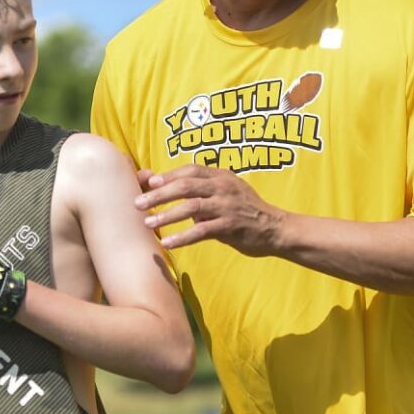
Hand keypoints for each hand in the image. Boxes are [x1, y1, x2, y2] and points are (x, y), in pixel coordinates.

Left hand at [136, 165, 287, 255]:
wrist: (276, 228)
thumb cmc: (244, 211)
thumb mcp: (224, 192)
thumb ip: (197, 190)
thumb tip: (162, 186)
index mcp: (221, 176)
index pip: (189, 171)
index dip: (167, 176)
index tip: (147, 183)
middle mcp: (223, 187)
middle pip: (186, 186)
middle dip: (159, 194)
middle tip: (138, 204)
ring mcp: (227, 206)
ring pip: (192, 206)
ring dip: (167, 215)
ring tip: (148, 223)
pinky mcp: (231, 226)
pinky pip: (202, 230)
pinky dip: (183, 237)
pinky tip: (168, 243)